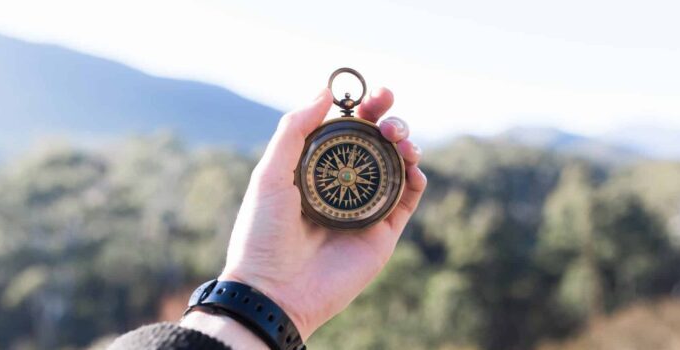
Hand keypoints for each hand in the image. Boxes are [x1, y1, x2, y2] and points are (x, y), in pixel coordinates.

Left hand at [219, 87, 426, 338]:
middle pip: (377, 144)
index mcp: (316, 169)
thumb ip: (295, 130)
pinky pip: (408, 199)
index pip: (347, 130)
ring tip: (400, 139)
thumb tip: (325, 91)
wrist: (275, 290)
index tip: (374, 94)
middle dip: (389, 120)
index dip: (363, 109)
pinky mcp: (383, 232)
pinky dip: (416, 178)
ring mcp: (365, 208)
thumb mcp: (270, 174)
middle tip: (388, 114)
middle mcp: (343, 185)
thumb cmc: (263, 233)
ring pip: (397, 166)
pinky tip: (412, 166)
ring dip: (405, 144)